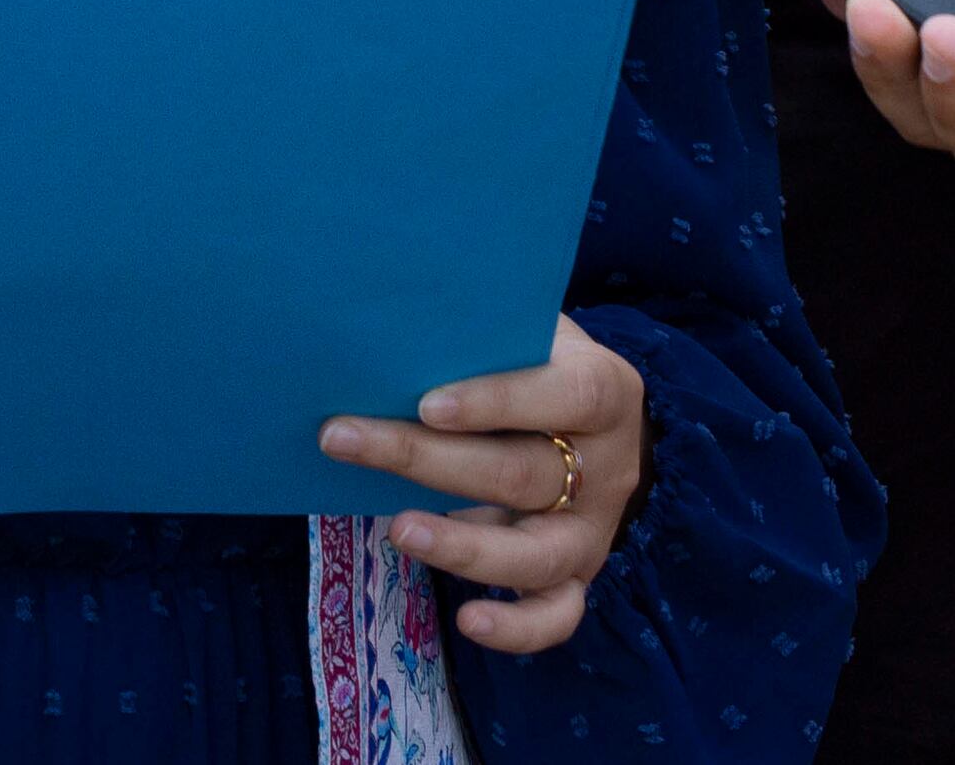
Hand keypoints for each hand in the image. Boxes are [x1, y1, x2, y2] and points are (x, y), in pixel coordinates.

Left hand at [324, 316, 645, 651]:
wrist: (596, 422)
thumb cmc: (541, 363)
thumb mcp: (532, 332)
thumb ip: (488, 332)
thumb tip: (397, 325)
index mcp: (608, 391)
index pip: (565, 395)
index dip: (499, 400)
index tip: (427, 402)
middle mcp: (610, 467)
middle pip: (521, 474)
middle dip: (426, 459)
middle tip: (344, 439)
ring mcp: (595, 529)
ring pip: (536, 553)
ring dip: (462, 545)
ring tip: (397, 531)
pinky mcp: (578, 576)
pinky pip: (557, 615)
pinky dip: (517, 628)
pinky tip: (468, 621)